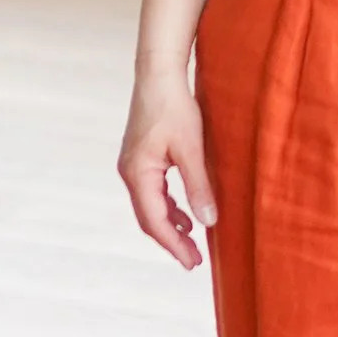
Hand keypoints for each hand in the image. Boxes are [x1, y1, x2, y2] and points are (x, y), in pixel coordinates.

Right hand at [119, 58, 212, 264]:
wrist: (158, 74)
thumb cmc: (175, 107)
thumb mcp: (192, 148)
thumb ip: (199, 186)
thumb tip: (208, 222)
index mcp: (138, 173)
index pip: (154, 220)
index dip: (173, 245)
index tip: (191, 262)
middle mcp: (130, 173)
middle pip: (149, 218)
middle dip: (171, 241)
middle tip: (193, 261)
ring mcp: (132, 165)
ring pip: (150, 206)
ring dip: (170, 225)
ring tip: (191, 242)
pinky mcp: (140, 158)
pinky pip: (152, 192)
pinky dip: (168, 207)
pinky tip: (185, 215)